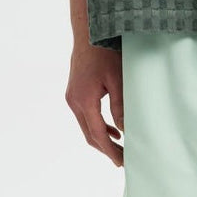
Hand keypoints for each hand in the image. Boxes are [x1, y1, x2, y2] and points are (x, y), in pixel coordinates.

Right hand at [65, 42, 123, 166]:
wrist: (88, 33)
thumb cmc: (104, 53)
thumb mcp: (118, 80)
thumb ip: (120, 107)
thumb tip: (124, 130)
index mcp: (84, 101)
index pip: (98, 134)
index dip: (110, 151)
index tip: (122, 162)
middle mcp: (74, 102)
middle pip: (90, 135)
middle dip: (107, 150)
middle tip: (123, 161)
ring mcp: (72, 98)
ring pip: (87, 127)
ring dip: (102, 139)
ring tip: (120, 150)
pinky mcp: (74, 93)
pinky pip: (86, 117)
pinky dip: (98, 127)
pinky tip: (112, 131)